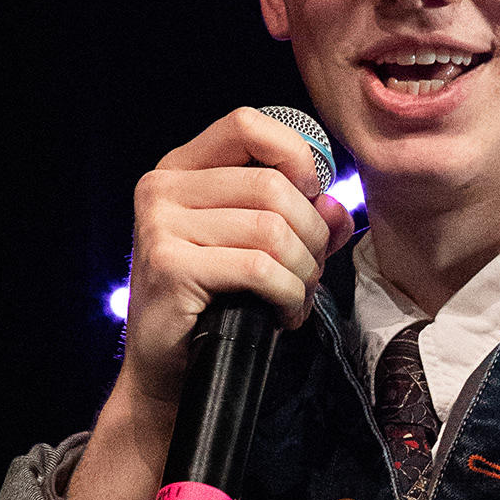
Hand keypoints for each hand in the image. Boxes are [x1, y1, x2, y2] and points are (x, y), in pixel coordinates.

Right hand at [69, 108, 353, 499]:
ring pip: (271, 229)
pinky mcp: (169, 266)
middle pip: (272, 185)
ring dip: (302, 272)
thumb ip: (302, 220)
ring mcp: (160, 225)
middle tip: (308, 274)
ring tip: (295, 298)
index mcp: (181, 169)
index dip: (296, 155)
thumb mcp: (257, 251)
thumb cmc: (215, 306)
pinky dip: (287, 296)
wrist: (170, 375)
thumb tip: (339, 207)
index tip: (313, 198)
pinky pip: (259, 268)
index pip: (247, 124)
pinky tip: (282, 316)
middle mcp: (163, 188)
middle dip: (311, 235)